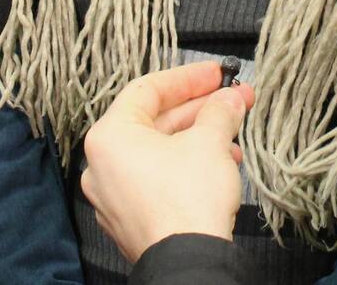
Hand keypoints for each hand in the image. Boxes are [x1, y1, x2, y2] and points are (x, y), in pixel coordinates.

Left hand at [81, 61, 253, 262]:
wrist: (188, 261)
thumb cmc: (187, 201)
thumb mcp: (209, 141)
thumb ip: (219, 111)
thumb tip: (229, 99)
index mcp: (109, 136)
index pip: (148, 89)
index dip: (188, 77)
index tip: (216, 74)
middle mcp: (103, 165)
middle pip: (155, 121)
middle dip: (199, 109)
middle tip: (233, 100)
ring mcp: (114, 196)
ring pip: (159, 152)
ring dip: (197, 138)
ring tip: (233, 136)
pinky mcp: (131, 219)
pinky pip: (157, 179)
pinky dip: (186, 166)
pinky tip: (219, 165)